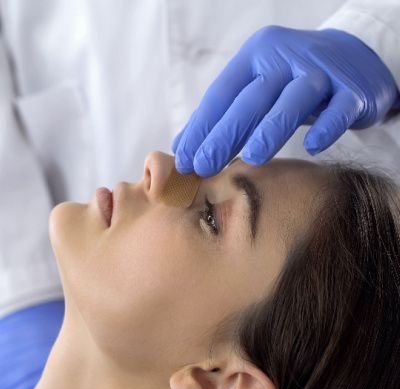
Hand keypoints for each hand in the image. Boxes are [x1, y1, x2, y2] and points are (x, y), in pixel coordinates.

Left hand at [172, 26, 398, 176]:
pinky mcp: (352, 89)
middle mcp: (285, 59)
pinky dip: (326, 127)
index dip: (201, 128)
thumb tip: (183, 146)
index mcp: (255, 57)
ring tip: (251, 159)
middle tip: (204, 165)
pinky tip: (312, 147)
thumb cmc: (294, 81)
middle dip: (225, 134)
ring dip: (270, 129)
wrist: (354, 57)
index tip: (185, 159)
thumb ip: (222, 115)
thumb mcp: (257, 90)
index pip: (222, 94)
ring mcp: (321, 71)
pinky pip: (339, 108)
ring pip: (292, 99)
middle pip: (251, 98)